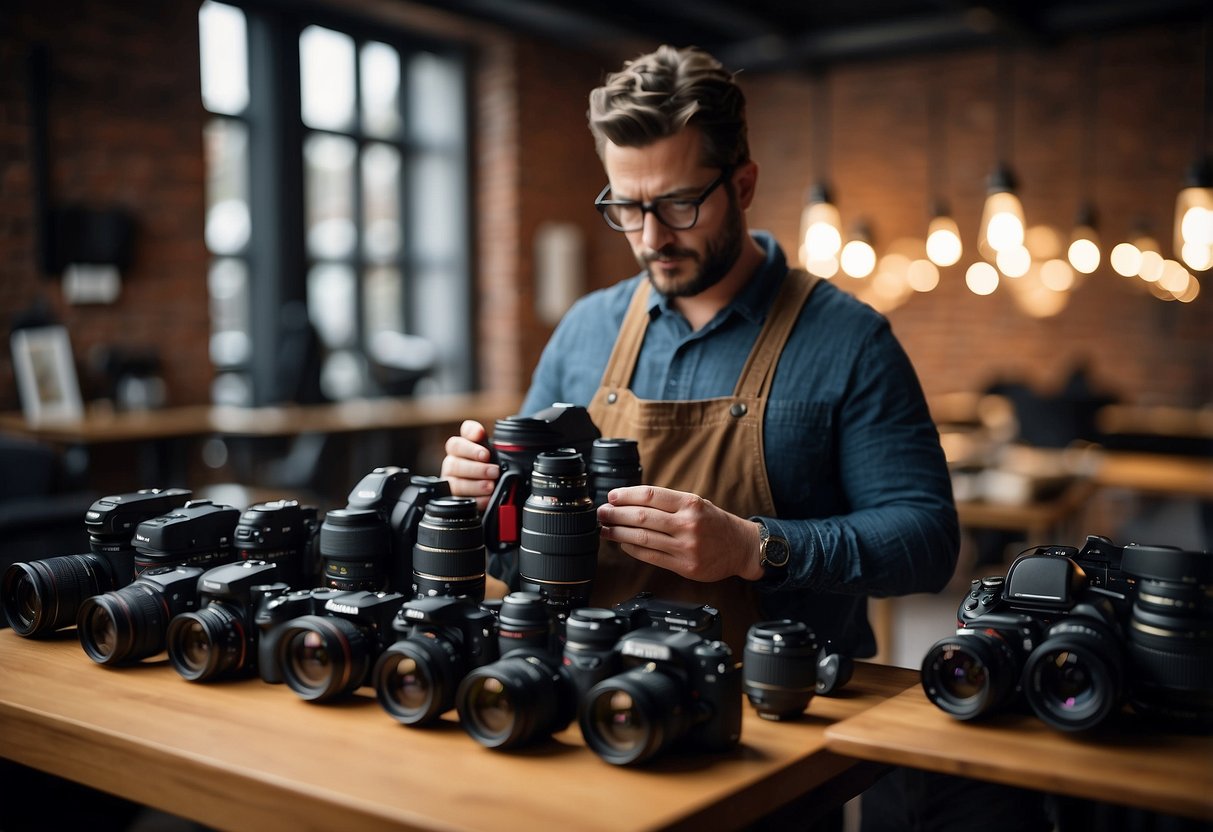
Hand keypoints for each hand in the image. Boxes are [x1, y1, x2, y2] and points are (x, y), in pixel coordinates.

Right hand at [440, 420, 498, 511]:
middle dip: (477, 467)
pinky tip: (487, 498)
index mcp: (459, 448)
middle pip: (455, 463)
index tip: (480, 434)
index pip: (459, 438)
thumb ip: (492, 444)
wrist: (487, 489)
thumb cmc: (489, 467)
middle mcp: (451, 463)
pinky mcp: (453, 500)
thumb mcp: (493, 453)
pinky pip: (461, 502)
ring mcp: (450, 483)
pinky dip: (476, 500)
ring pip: (456, 484)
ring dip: (475, 485)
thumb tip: (499, 439)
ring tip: (490, 486)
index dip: (467, 434)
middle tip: (494, 470)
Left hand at [597, 486, 763, 582]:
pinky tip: (623, 544)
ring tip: (606, 529)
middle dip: (617, 514)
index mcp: (691, 503)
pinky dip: (632, 549)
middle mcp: (688, 524)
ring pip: (643, 538)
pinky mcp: (685, 566)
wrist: (741, 547)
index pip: (651, 496)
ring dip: (619, 533)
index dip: (627, 496)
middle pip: (642, 517)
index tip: (612, 497)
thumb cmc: (716, 523)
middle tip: (602, 513)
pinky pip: (651, 557)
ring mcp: (686, 547)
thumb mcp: (697, 503)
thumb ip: (668, 503)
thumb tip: (631, 502)